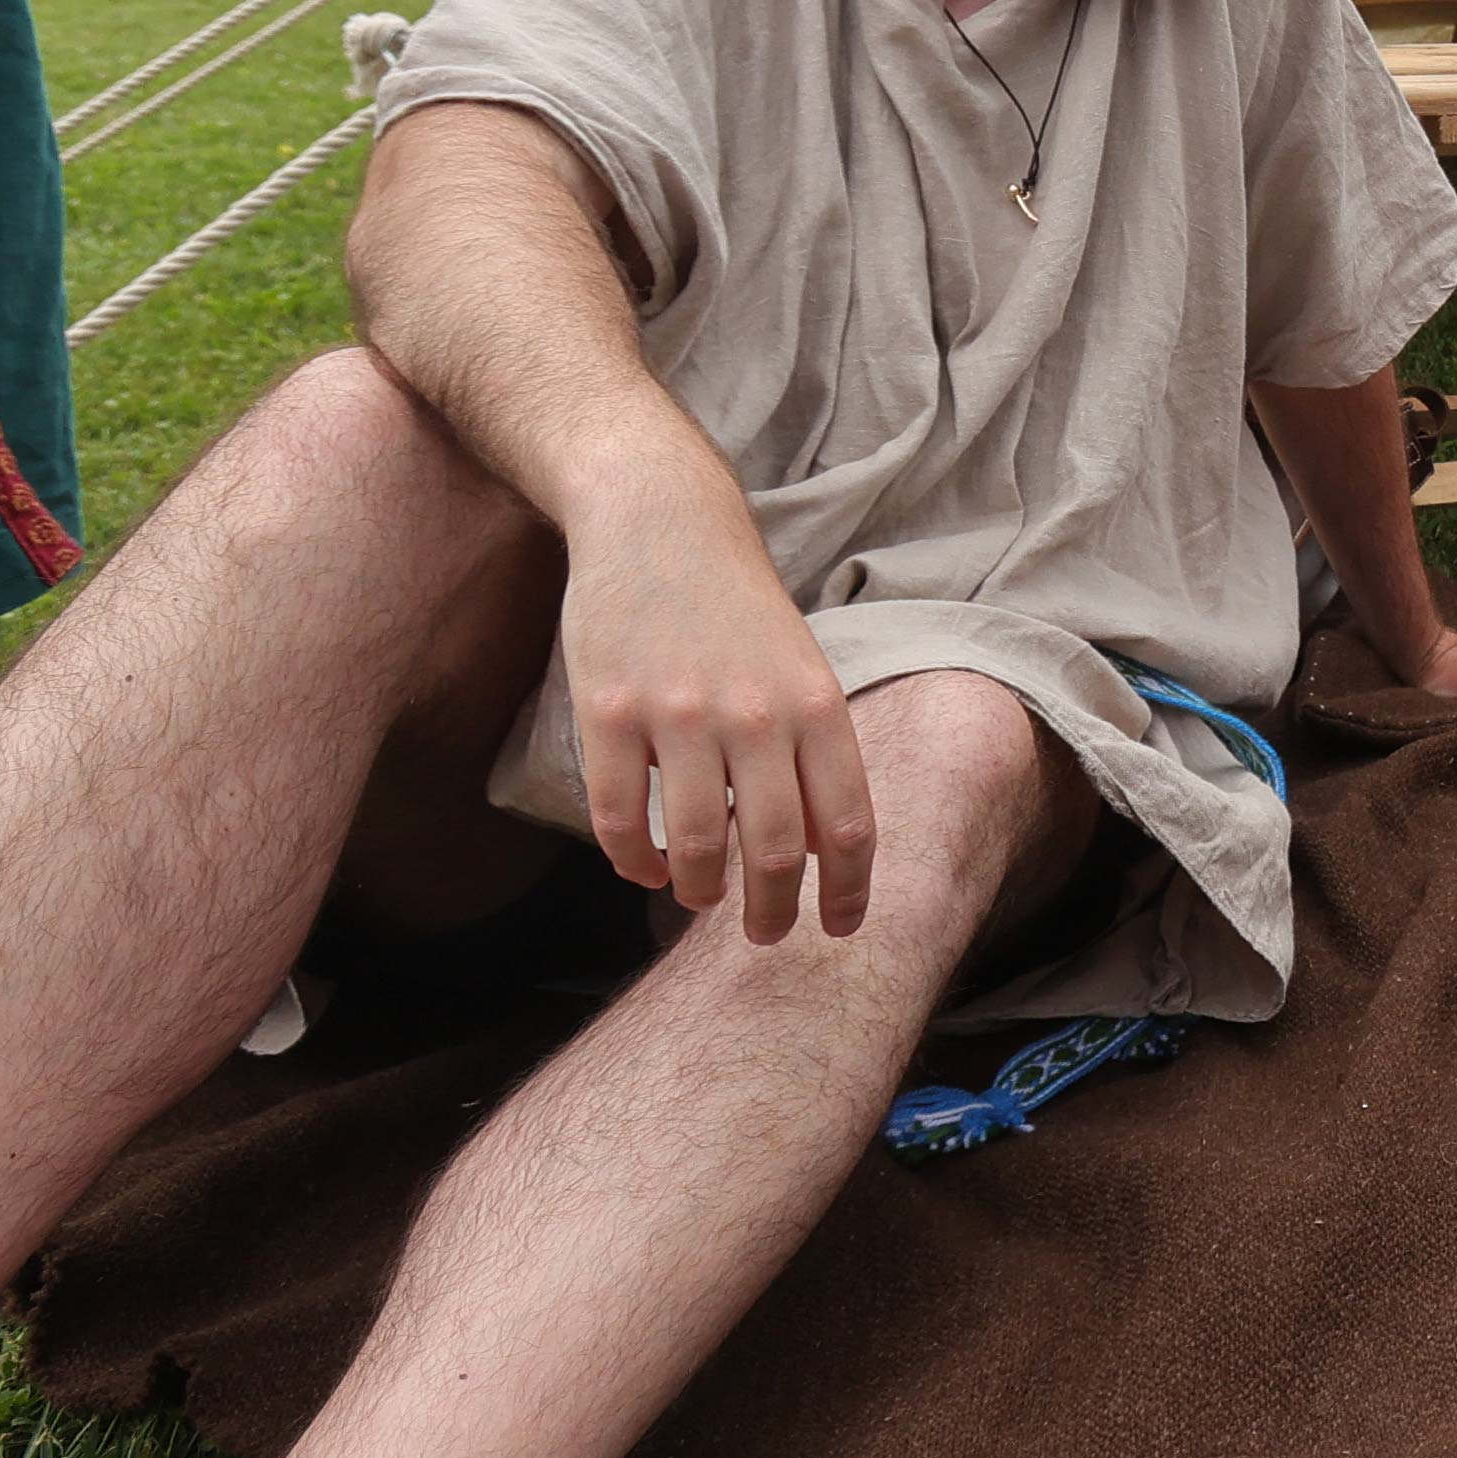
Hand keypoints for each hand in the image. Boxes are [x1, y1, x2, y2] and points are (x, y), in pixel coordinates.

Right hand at [558, 475, 871, 944]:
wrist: (662, 522)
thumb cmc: (738, 605)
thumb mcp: (800, 666)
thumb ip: (811, 747)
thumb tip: (814, 846)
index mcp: (816, 704)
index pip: (846, 823)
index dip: (847, 890)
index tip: (840, 929)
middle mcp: (756, 716)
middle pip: (774, 853)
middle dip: (772, 912)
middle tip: (765, 935)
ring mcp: (680, 716)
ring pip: (696, 847)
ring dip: (699, 891)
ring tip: (699, 898)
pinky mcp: (608, 714)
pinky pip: (621, 819)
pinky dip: (633, 861)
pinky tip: (644, 868)